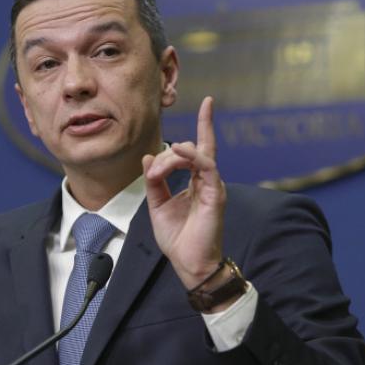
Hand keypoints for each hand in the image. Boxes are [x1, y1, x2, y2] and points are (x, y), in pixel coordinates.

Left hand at [142, 96, 226, 289]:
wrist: (189, 263)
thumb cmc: (178, 238)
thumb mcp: (157, 206)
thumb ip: (155, 181)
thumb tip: (149, 157)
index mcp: (196, 181)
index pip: (200, 147)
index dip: (205, 124)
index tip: (208, 101)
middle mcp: (207, 180)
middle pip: (193, 148)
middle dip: (169, 153)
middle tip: (153, 176)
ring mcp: (213, 185)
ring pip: (196, 154)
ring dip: (172, 158)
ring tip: (156, 175)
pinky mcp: (215, 194)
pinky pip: (206, 166)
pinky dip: (192, 156)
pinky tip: (178, 153)